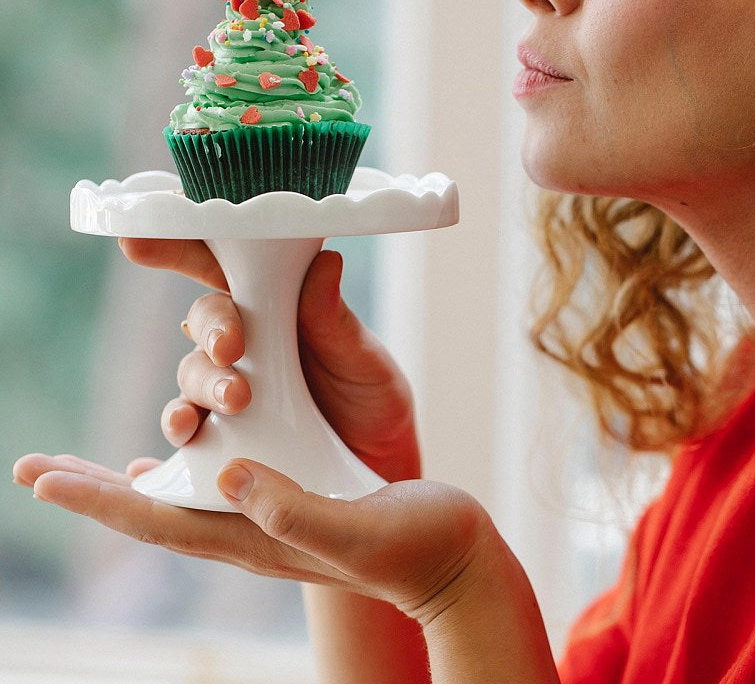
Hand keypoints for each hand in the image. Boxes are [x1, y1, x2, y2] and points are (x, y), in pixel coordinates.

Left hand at [12, 452, 495, 624]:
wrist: (453, 557)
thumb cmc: (415, 544)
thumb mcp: (358, 527)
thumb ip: (295, 510)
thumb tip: (228, 472)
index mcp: (257, 535)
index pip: (158, 517)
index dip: (97, 496)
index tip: (40, 477)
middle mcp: (251, 527)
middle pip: (154, 508)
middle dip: (93, 488)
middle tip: (36, 469)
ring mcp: (272, 514)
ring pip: (183, 494)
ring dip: (132, 477)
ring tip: (91, 466)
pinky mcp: (296, 493)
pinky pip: (222, 480)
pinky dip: (187, 466)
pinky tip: (184, 456)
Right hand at [121, 238, 419, 482]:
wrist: (381, 466)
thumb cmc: (373, 400)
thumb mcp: (364, 359)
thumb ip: (333, 319)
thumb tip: (325, 260)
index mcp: (278, 306)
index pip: (227, 265)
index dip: (182, 246)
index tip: (142, 239)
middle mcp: (246, 341)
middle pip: (205, 320)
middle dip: (212, 329)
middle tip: (231, 348)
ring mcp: (227, 387)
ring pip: (193, 371)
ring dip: (205, 382)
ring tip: (236, 399)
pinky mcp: (219, 436)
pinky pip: (185, 425)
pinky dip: (179, 424)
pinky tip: (186, 431)